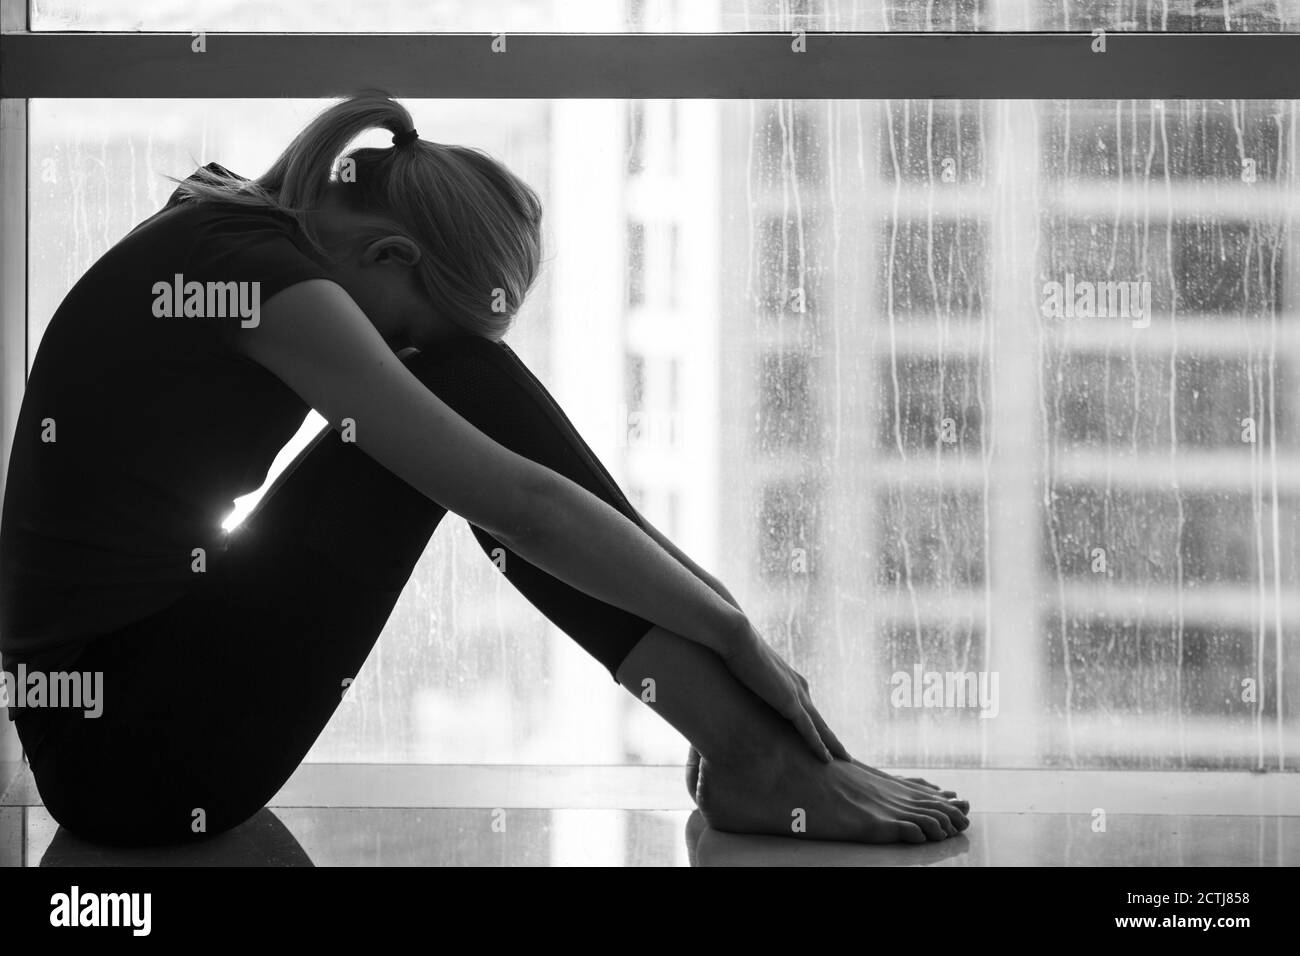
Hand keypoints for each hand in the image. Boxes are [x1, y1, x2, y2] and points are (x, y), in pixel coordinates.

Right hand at [719, 624, 850, 763]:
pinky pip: (808, 729)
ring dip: (833, 745)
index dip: (817, 725)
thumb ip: (751, 685)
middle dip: (832, 739)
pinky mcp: (789, 701)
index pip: (808, 709)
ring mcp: (796, 694)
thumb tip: (742, 694)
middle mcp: (799, 687)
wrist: (738, 639)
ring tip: (845, 760)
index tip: (825, 739)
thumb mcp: (747, 673)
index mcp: (790, 680)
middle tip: (846, 756)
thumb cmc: (736, 652)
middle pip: (820, 720)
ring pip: (820, 727)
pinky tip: (827, 760)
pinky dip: (818, 745)